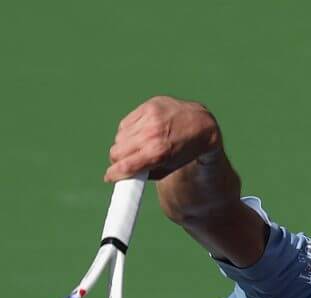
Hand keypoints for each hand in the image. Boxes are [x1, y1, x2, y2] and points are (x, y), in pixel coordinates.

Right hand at [106, 98, 221, 182]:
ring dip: (123, 145)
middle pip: (117, 151)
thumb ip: (145, 172)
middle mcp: (152, 135)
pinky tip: (139, 134)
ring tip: (136, 147)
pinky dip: (128, 131)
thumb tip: (122, 174)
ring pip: (119, 137)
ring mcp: (149, 118)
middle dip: (117, 160)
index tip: (109, 177)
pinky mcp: (147, 107)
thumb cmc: (184, 151)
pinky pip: (125, 123)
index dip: (114, 174)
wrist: (201, 125)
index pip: (125, 166)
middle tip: (123, 163)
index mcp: (159, 153)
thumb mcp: (169, 168)